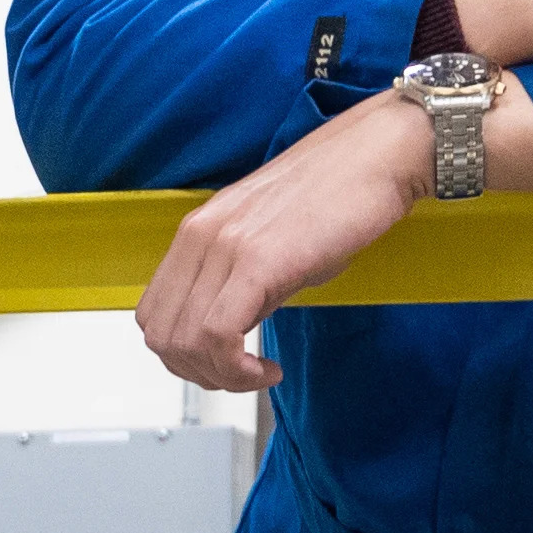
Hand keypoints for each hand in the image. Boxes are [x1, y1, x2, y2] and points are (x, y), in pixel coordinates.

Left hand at [139, 98, 429, 392]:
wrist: (380, 155)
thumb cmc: (338, 195)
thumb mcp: (271, 244)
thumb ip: (240, 285)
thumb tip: (230, 333)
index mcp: (198, 230)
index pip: (153, 313)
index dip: (181, 354)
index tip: (219, 364)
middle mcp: (201, 235)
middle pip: (161, 335)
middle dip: (198, 373)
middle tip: (239, 378)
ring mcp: (225, 246)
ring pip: (185, 342)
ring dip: (220, 376)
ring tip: (257, 375)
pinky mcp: (257, 261)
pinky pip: (218, 336)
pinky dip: (237, 370)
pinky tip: (267, 369)